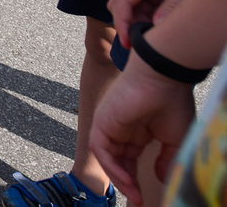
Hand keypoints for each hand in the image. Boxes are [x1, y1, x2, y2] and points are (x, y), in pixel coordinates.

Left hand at [89, 59, 196, 205]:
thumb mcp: (174, 139)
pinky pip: (101, 150)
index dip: (136, 178)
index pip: (131, 159)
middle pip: (118, 161)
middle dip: (126, 182)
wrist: (162, 79)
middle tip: (138, 199)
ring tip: (135, 194)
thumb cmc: (172, 103)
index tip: (144, 197)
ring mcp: (110, 125)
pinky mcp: (101, 122)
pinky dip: (112, 166)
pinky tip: (127, 179)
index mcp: (138, 130)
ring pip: (108, 158)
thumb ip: (166, 159)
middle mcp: (122, 129)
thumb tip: (162, 178)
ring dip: (120, 178)